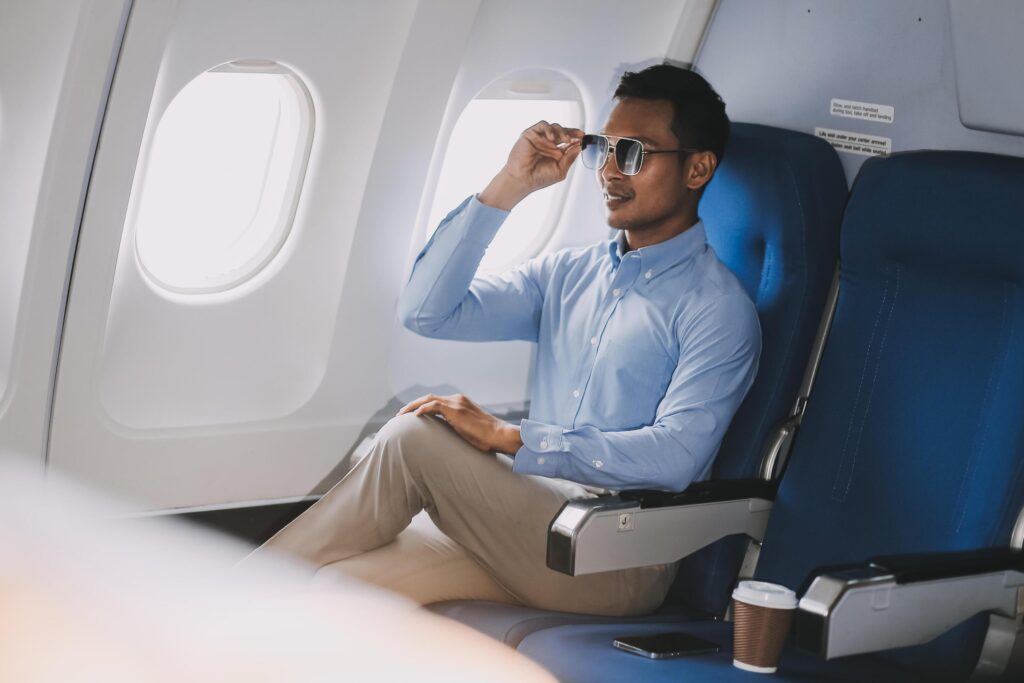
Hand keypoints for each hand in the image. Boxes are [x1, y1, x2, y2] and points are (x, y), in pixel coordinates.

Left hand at [396, 393, 522, 454]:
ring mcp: (456, 403)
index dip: (422, 407)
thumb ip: (458, 429)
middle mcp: (457, 399)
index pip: (437, 401)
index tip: (411, 416)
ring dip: (412, 406)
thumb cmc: (488, 438)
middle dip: (413, 405)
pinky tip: (413, 416)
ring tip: (401, 416)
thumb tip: (448, 438)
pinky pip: (433, 406)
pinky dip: (421, 409)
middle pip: (429, 398)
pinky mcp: (455, 409)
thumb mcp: (470, 431)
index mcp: (461, 403)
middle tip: (400, 415)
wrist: (499, 435)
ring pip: (428, 400)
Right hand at [478, 121, 583, 209]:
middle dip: (572, 132)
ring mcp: (540, 139)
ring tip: (565, 139)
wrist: (523, 180)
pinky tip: (552, 138)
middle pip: (563, 132)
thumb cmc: (538, 178)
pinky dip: (548, 129)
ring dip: (562, 131)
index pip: (569, 141)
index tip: (584, 137)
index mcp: (556, 152)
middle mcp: (549, 144)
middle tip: (578, 135)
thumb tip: (579, 147)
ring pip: (554, 127)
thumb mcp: (560, 170)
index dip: (577, 137)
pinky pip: (542, 125)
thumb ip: (569, 158)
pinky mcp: (531, 134)